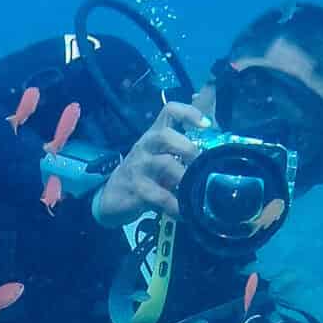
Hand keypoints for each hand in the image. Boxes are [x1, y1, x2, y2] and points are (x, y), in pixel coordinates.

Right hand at [93, 101, 208, 227]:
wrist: (111, 198)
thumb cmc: (144, 174)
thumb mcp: (161, 156)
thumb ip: (182, 147)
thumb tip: (211, 130)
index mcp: (154, 135)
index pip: (169, 110)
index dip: (189, 113)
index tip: (207, 124)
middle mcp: (146, 146)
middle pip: (165, 135)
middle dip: (188, 148)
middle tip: (202, 164)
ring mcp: (139, 167)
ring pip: (165, 163)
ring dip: (185, 177)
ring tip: (197, 191)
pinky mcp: (137, 190)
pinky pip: (161, 196)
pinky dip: (176, 205)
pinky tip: (185, 212)